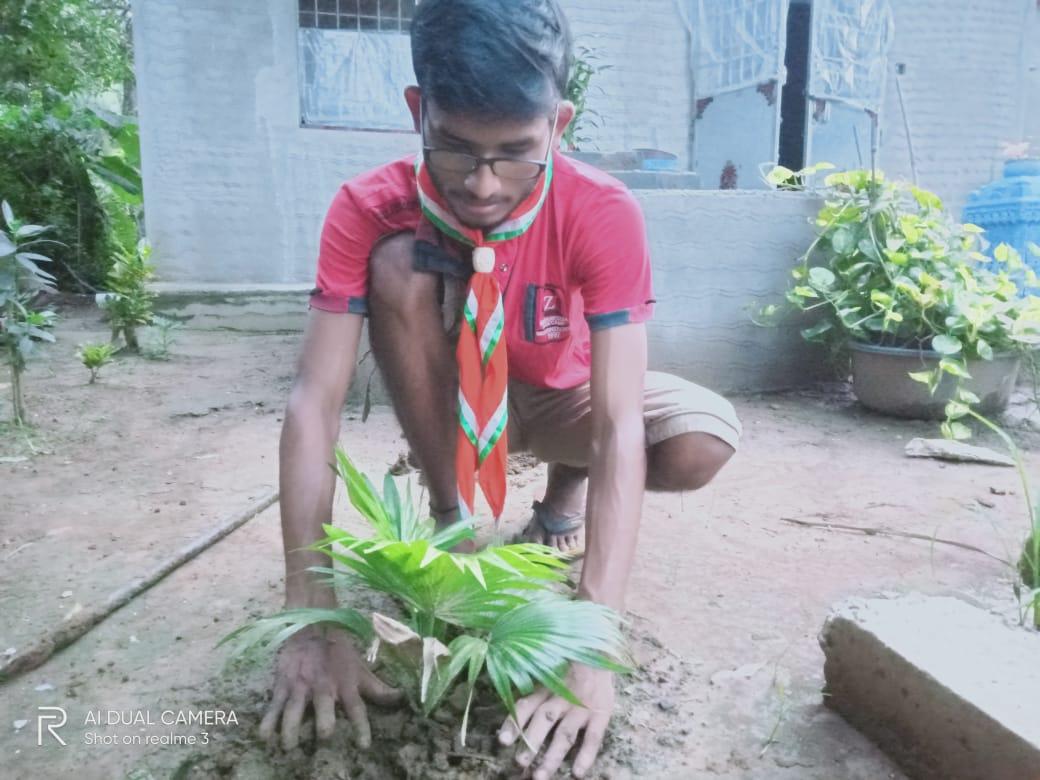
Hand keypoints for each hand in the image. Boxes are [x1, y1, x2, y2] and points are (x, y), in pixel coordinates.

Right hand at [259, 626, 401, 749]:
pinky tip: (264, 737)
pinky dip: (268, 721)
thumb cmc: (340, 653)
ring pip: (295, 709)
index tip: (363, 746)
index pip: (356, 709)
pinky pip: (274, 706)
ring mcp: (301, 687)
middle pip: (324, 707)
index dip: (361, 727)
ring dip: (291, 728)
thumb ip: (379, 689)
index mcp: (346, 685)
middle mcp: (324, 688)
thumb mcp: (361, 669)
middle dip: (324, 722)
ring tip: (288, 746)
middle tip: (324, 736)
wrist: (312, 625)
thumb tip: (403, 699)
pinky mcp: (282, 685)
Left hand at [497, 664, 614, 778]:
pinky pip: (594, 737)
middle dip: (531, 743)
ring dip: (552, 756)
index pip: (526, 705)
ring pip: (565, 734)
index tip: (503, 741)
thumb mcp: (549, 668)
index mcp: (546, 687)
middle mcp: (562, 698)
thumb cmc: (570, 662)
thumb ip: (533, 685)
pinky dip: (586, 755)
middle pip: (544, 721)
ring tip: (540, 775)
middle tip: (520, 762)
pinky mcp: (601, 714)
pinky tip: (578, 772)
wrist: (602, 650)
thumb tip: (510, 699)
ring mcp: (582, 708)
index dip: (514, 723)